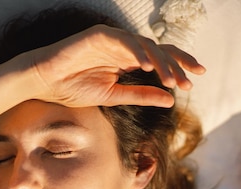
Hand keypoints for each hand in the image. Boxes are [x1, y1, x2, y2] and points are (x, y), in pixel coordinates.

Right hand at [27, 24, 204, 107]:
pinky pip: (124, 41)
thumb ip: (141, 96)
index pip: (159, 60)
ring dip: (160, 62)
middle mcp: (123, 48)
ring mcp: (113, 40)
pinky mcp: (100, 35)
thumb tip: (169, 100)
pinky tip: (146, 66)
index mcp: (126, 60)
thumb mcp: (113, 96)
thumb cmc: (73, 88)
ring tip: (171, 79)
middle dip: (176, 64)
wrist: (45, 82)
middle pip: (158, 50)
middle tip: (189, 81)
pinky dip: (137, 52)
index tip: (196, 79)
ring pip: (145, 45)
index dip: (178, 66)